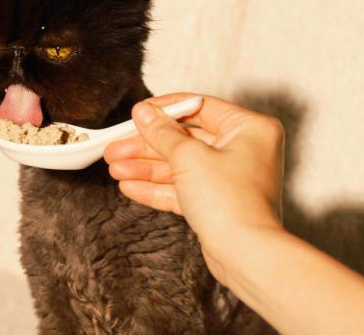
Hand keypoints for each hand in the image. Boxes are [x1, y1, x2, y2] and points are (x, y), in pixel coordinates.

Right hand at [104, 93, 284, 276]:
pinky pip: (183, 187)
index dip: (165, 110)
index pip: (200, 107)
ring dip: (146, 167)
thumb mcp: (188, 157)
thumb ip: (162, 133)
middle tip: (117, 146)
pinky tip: (130, 186)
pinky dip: (157, 187)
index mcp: (249, 128)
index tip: (139, 113)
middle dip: (147, 145)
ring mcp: (229, 177)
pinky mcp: (217, 202)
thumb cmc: (233, 203)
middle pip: (185, 139)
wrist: (246, 255)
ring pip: (180, 165)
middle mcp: (243, 150)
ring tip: (115, 168)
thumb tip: (145, 112)